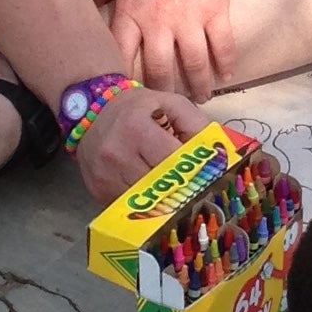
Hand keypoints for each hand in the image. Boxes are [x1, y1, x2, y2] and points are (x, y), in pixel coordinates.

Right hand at [74, 80, 210, 204]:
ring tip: (174, 190)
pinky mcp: (98, 190)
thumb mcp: (173, 104)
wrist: (94, 111)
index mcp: (136, 128)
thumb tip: (218, 157)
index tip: (207, 175)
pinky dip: (143, 204)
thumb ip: (198, 126)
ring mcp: (104, 176)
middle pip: (160, 186)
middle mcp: (116, 154)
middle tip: (196, 188)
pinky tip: (151, 192)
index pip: (173, 161)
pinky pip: (129, 207)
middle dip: (180, 188)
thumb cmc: (140, 108)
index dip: (192, 170)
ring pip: (145, 202)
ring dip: (163, 199)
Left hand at [93, 0, 238, 98]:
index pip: (120, 55)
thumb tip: (88, 5)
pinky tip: (227, 76)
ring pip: (193, 65)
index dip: (123, 79)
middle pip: (158, 69)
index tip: (126, 95)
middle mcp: (157, 20)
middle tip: (168, 105)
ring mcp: (188, 18)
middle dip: (163, 92)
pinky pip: (222, 46)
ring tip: (202, 98)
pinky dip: (225, 64)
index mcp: (130, 10)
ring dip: (199, 86)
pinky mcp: (215, 11)